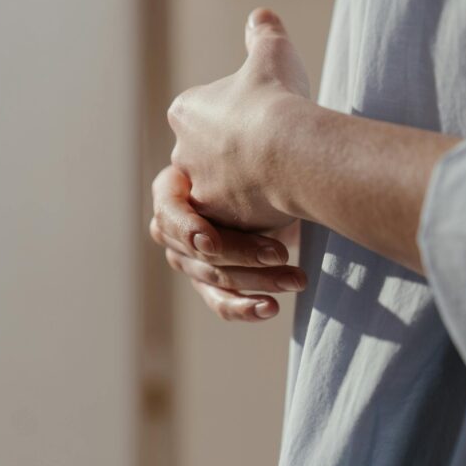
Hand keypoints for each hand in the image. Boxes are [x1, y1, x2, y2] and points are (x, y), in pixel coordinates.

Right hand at [149, 165, 307, 321]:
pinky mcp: (208, 282)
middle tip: (280, 254)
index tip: (211, 244)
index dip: (188, 231)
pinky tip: (271, 307)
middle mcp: (171, 229)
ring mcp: (188, 259)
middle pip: (201, 252)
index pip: (169, 215)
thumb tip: (237, 161)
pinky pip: (222, 302)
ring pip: (218, 278)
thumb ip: (233, 163)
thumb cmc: (251, 160)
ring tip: (296, 279)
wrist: (268, 181)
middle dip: (244, 255)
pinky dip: (247, 307)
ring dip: (260, 281)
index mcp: (170, 190)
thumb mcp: (243, 157)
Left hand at [166, 8, 309, 231]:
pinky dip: (252, 216)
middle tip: (272, 155)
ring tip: (277, 184)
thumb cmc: (278, 98)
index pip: (204, 116)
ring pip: (220, 191)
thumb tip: (261, 15)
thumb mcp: (273, 54)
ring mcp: (197, 188)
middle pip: (208, 156)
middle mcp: (181, 151)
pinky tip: (278, 207)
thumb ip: (264, 33)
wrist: (290, 150)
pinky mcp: (215, 221)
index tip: (262, 119)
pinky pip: (232, 221)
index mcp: (186, 110)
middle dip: (236, 158)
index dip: (236, 118)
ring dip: (244, 189)